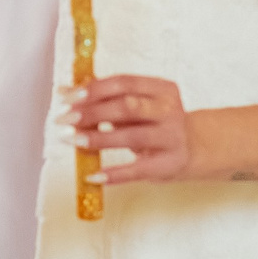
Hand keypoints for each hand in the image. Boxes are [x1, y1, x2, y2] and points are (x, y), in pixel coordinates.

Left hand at [68, 75, 195, 184]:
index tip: (68, 97)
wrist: (194, 148)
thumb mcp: (137, 104)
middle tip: (65, 119)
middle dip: (93, 112)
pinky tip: (93, 175)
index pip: (124, 83)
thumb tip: (63, 92)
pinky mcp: (168, 164)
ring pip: (132, 136)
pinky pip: (138, 170)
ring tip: (73, 141)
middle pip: (127, 107)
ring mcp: (171, 138)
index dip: (94, 89)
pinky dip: (114, 174)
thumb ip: (103, 97)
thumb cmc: (155, 122)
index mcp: (161, 89)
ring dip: (99, 138)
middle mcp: (169, 110)